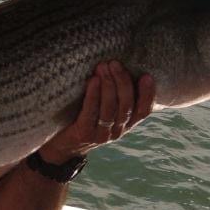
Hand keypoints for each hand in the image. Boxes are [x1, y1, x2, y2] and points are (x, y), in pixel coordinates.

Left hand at [38, 61, 154, 162]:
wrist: (61, 146)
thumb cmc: (84, 119)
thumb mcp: (103, 110)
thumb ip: (114, 97)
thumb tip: (119, 67)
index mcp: (126, 125)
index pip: (143, 111)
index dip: (147, 95)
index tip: (147, 76)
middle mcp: (117, 131)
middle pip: (125, 106)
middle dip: (122, 82)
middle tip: (115, 64)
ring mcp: (101, 134)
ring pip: (110, 109)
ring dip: (108, 86)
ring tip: (103, 68)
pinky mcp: (84, 133)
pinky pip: (91, 112)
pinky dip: (93, 95)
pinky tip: (93, 81)